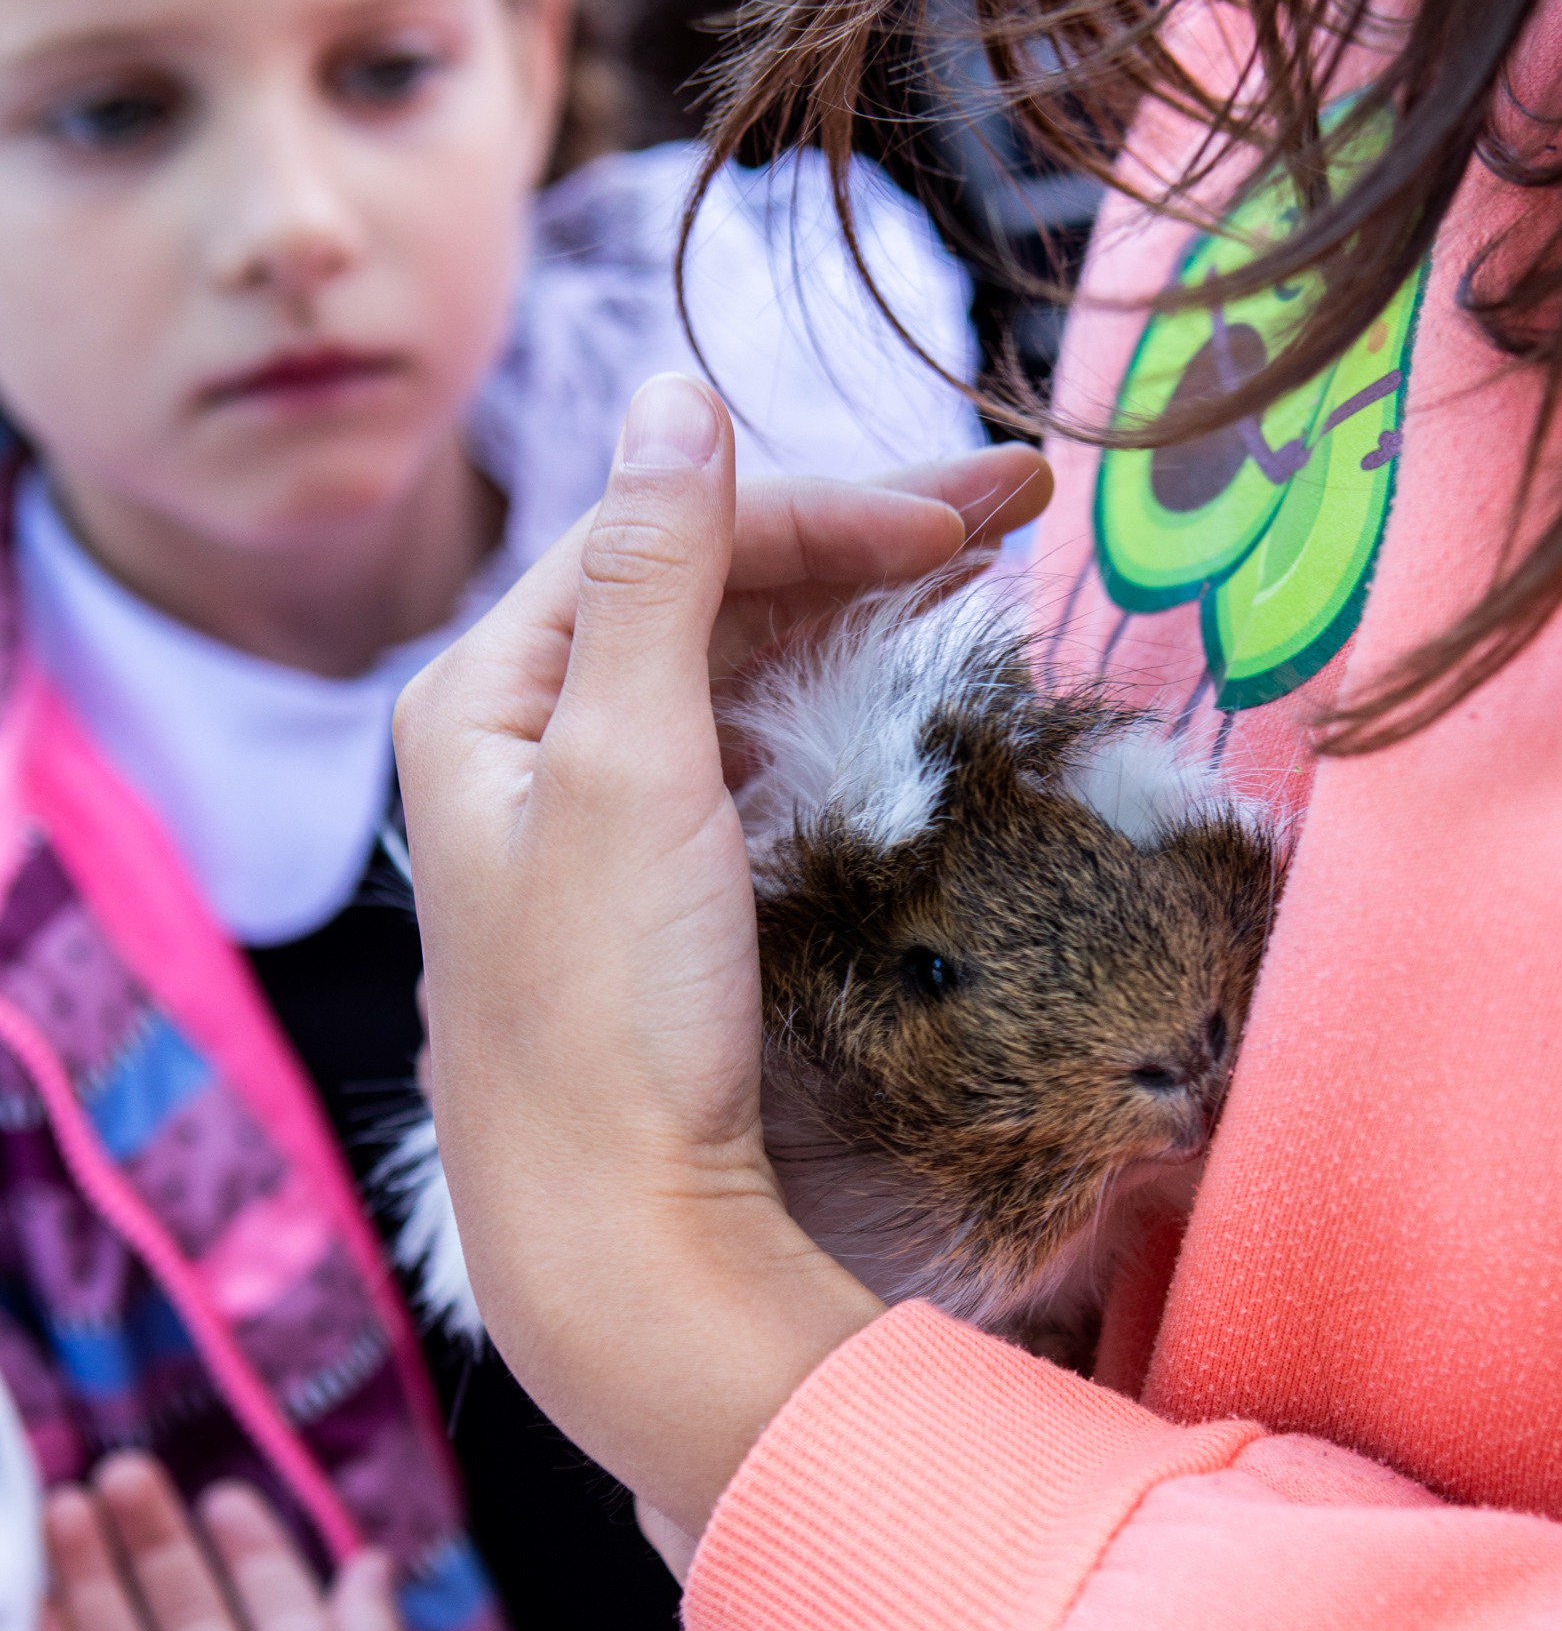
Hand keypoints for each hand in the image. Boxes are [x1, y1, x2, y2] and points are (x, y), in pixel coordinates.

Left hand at [396, 383, 1047, 1539]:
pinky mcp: (643, 896)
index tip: (965, 517)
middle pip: (701, 589)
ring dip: (853, 611)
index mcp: (478, 692)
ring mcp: (582, 820)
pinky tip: (895, 684)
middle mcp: (515, 742)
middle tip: (1014, 508)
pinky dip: (827, 701)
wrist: (617, 1239)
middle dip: (858, 542)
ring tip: (978, 575)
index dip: (819, 506)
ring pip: (729, 667)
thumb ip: (654, 571)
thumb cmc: (606, 1013)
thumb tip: (674, 391)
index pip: (661, 532)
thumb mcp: (626, 763)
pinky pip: (737, 752)